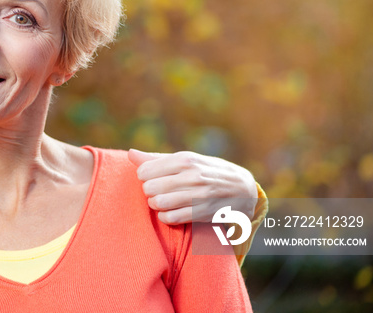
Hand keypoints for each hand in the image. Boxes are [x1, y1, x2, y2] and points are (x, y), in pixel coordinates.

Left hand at [128, 149, 257, 224]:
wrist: (242, 189)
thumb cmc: (207, 171)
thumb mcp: (186, 159)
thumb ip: (156, 158)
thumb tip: (130, 153)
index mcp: (185, 159)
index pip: (144, 170)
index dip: (144, 176)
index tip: (153, 177)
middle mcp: (191, 175)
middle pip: (149, 188)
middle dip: (150, 191)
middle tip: (158, 191)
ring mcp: (197, 195)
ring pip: (158, 203)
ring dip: (156, 205)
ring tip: (163, 201)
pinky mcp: (201, 213)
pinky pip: (170, 218)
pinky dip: (166, 217)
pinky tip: (172, 212)